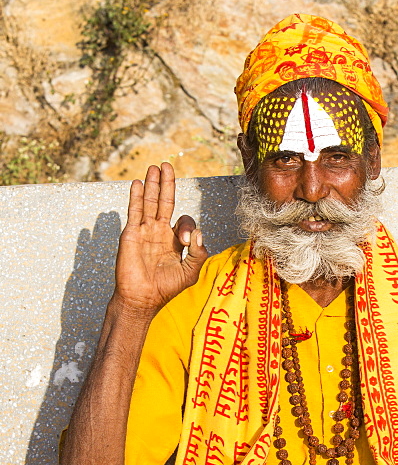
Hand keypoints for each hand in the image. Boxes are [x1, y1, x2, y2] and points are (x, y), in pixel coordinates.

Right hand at [114, 162, 207, 313]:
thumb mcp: (190, 271)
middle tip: (167, 165)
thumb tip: (197, 232)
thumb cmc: (166, 288)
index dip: (187, 226)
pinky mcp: (131, 234)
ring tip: (155, 167)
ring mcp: (145, 232)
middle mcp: (159, 233)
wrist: (142, 298)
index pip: (183, 221)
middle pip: (165, 202)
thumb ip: (199, 253)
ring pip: (149, 202)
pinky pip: (134, 211)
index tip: (185, 241)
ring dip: (152, 184)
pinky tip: (138, 182)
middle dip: (167, 184)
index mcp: (174, 241)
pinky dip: (136, 196)